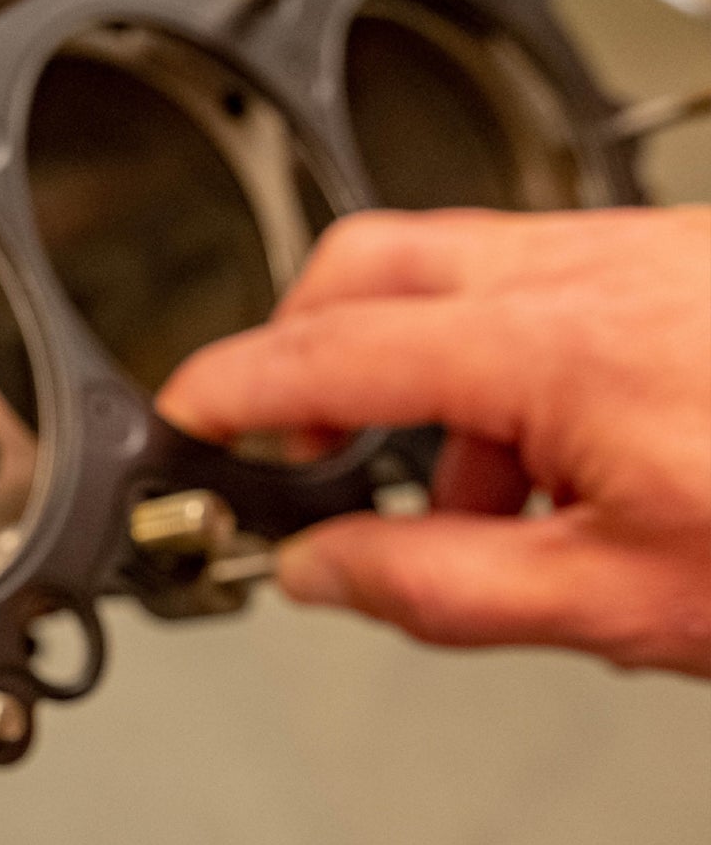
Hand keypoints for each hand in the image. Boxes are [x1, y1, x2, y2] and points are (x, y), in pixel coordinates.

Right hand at [158, 207, 710, 677]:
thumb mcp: (622, 598)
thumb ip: (441, 587)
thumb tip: (321, 573)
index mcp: (556, 348)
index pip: (327, 351)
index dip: (229, 390)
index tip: (183, 420)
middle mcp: (591, 267)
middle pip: (367, 263)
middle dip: (302, 349)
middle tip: (294, 441)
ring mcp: (643, 246)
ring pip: (455, 266)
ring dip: (414, 363)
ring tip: (463, 487)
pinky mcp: (685, 254)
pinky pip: (543, 275)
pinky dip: (501, 351)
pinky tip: (551, 449)